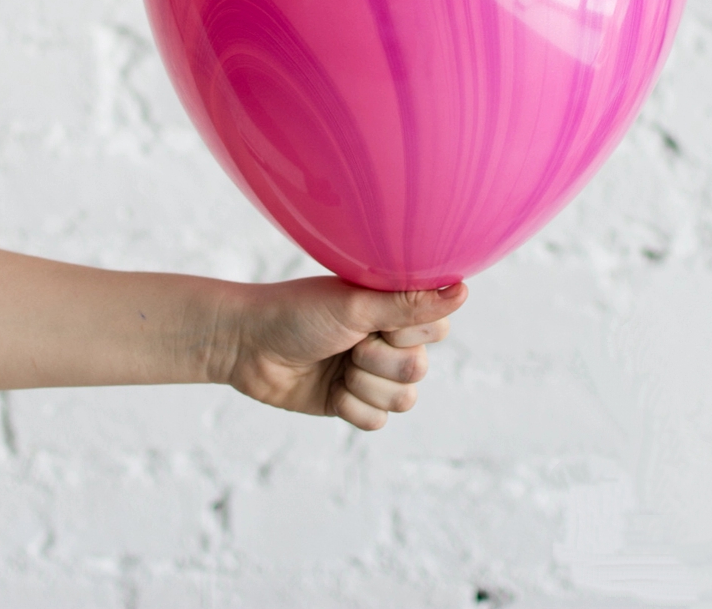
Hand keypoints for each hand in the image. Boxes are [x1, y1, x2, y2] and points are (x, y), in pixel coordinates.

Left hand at [221, 276, 467, 430]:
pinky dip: (351, 408)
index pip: (437, 328)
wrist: (248, 346)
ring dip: (364, 386)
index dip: (406, 332)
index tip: (374, 319)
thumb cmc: (298, 313)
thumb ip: (410, 304)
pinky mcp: (355, 403)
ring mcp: (373, 373)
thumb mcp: (356, 306)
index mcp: (394, 307)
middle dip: (378, 362)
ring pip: (403, 400)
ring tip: (337, 365)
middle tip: (347, 343)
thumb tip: (464, 289)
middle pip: (419, 370)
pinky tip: (329, 390)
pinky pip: (378, 422)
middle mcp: (390, 339)